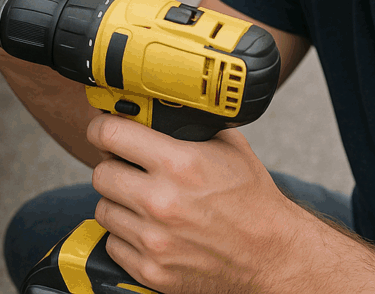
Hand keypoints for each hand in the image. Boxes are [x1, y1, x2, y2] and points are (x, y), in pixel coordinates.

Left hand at [86, 115, 298, 293]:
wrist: (273, 257)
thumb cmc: (251, 199)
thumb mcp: (226, 145)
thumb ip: (187, 123)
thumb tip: (150, 104)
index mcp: (178, 163)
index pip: (110, 134)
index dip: (101, 128)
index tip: (103, 129)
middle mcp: (162, 202)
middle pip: (100, 173)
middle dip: (112, 165)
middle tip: (127, 167)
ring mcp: (155, 240)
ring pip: (103, 209)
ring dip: (118, 202)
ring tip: (142, 199)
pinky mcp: (152, 271)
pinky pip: (113, 243)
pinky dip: (125, 235)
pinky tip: (148, 228)